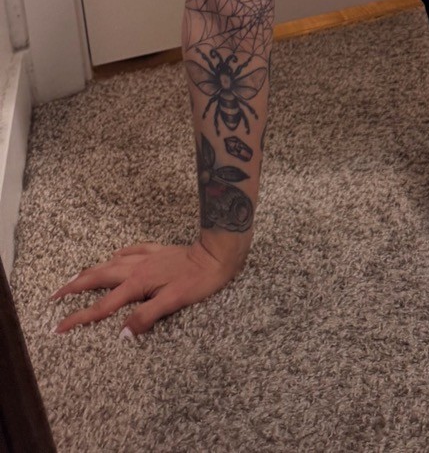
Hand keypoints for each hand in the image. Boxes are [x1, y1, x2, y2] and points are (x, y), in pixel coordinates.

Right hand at [50, 238, 243, 337]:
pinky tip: (115, 256)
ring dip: (91, 271)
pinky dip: (118, 256)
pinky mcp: (158, 250)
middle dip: (74, 287)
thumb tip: (122, 333)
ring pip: (111, 263)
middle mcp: (137, 268)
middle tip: (55, 296)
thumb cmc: (199, 280)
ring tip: (75, 278)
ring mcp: (147, 257)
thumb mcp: (174, 302)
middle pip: (98, 278)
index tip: (58, 328)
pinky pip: (132, 251)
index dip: (79, 318)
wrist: (218, 252)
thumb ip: (146, 316)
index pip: (103, 306)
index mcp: (138, 283)